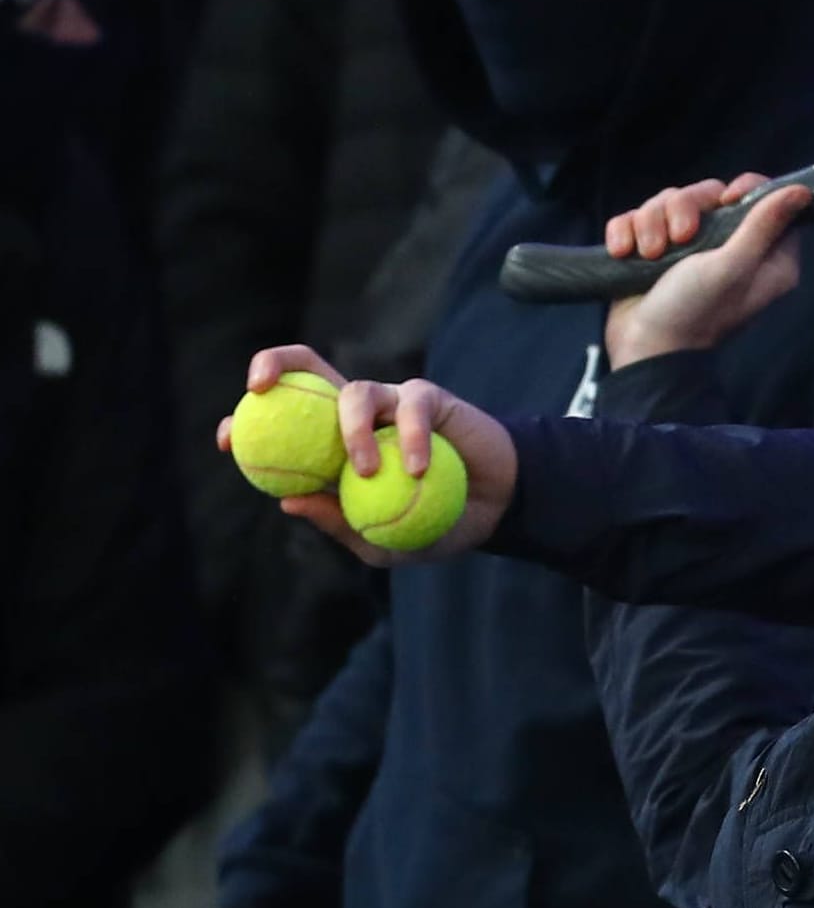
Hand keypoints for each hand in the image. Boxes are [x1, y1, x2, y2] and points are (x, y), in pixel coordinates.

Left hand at [217, 345, 518, 566]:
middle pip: (306, 368)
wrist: (495, 512)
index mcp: (329, 447)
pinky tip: (417, 469)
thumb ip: (338, 524)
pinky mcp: (429, 399)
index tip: (225, 441)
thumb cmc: (432, 524)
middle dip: (274, 365)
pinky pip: (411, 408)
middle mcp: (353, 415)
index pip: (280, 422)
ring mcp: (390, 403)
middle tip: (258, 390)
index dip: (244, 422)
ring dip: (352, 432)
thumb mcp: (380, 542)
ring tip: (367, 473)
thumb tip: (287, 501)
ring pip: (354, 393)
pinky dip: (411, 438)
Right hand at [603, 174, 811, 368]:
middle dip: (682, 209)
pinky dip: (626, 230)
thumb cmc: (694, 312)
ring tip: (648, 253)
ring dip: (651, 223)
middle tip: (679, 238)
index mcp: (763, 255)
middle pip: (709, 194)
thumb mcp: (733, 266)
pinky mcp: (653, 250)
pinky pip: (637, 217)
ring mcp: (688, 248)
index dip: (745, 190)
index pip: (764, 199)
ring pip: (669, 202)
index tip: (725, 201)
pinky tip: (624, 250)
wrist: (643, 349)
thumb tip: (803, 191)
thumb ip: (765, 225)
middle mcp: (729, 247)